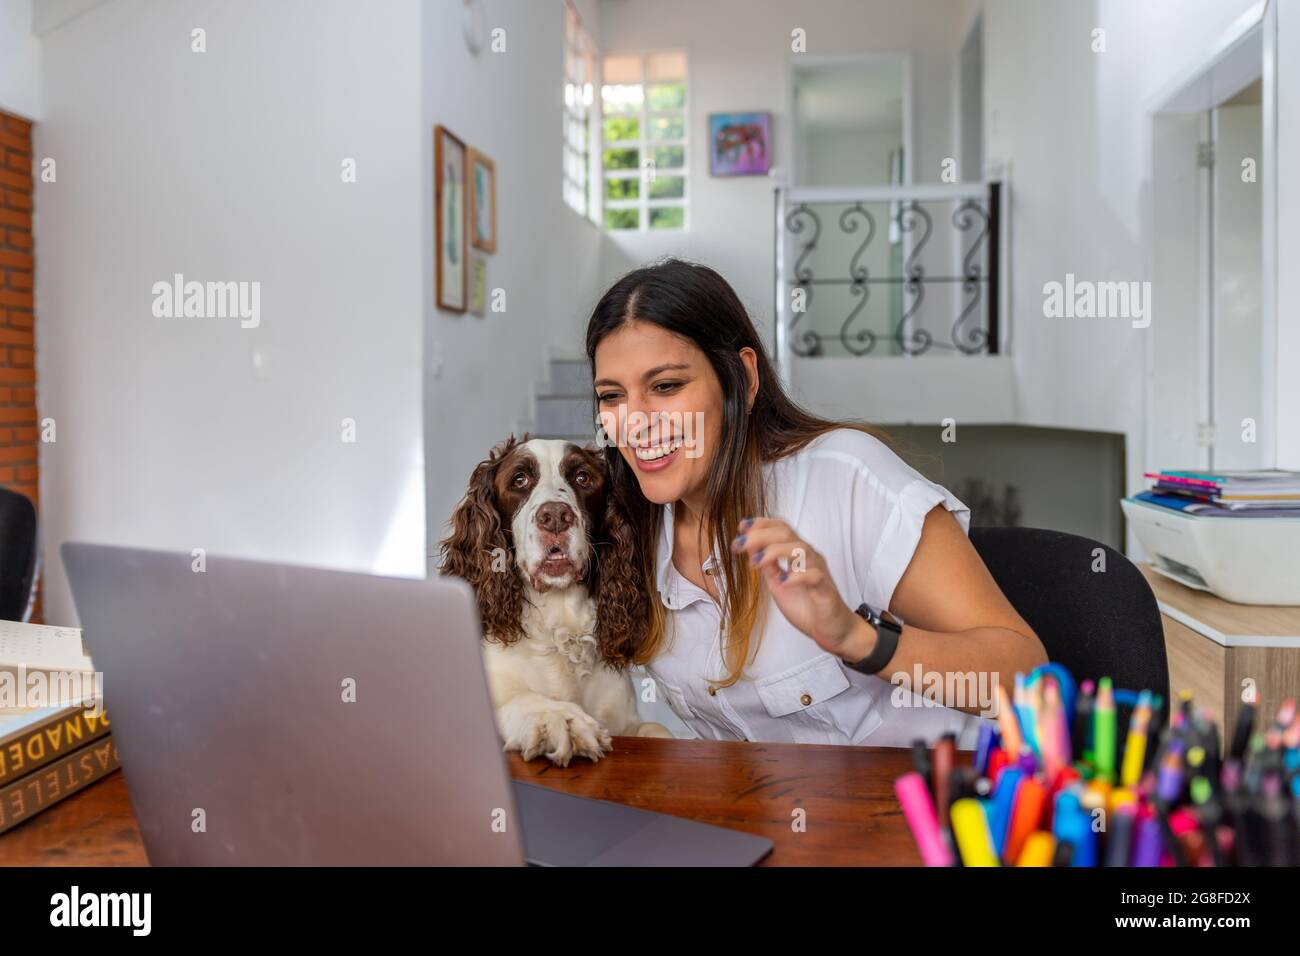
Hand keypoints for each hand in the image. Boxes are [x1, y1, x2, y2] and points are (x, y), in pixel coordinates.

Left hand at [730, 517, 872, 660]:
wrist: (832, 630)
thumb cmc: (807, 605)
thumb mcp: (778, 583)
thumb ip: (768, 566)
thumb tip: (750, 548)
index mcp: (797, 555)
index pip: (781, 529)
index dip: (762, 524)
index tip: (741, 527)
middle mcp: (809, 558)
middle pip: (787, 534)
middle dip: (761, 535)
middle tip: (739, 545)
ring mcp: (818, 572)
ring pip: (801, 549)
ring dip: (775, 551)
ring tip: (756, 562)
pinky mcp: (825, 590)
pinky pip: (814, 576)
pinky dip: (797, 576)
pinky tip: (783, 581)